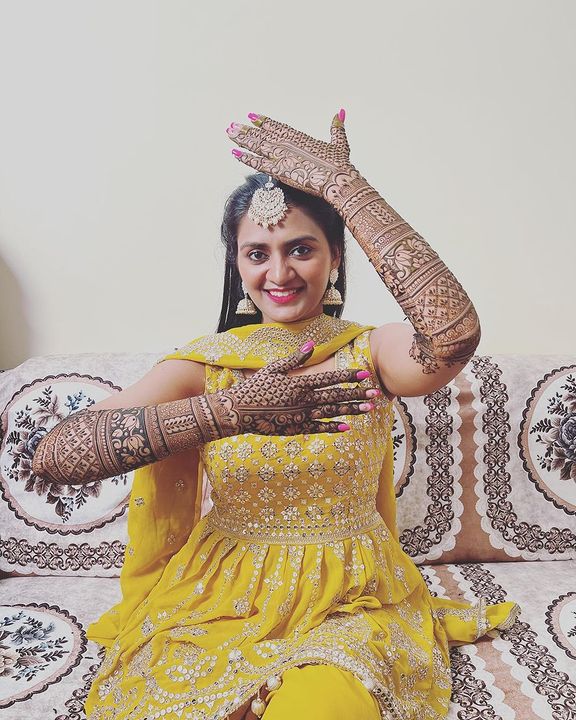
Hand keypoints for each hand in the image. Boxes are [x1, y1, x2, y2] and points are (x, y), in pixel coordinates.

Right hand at [207, 341, 378, 436]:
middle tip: (375, 393)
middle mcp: (304, 399)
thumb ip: (295, 358)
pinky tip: (347, 427)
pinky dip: (333, 427)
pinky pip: (318, 428)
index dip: (348, 376)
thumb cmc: (254, 387)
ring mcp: (301, 415)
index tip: (364, 374)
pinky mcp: (295, 428)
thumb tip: (312, 343)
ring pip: (331, 412)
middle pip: (336, 395)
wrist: (238, 412)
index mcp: (299, 383)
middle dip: (357, 394)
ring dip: (351, 410)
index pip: (330, 378)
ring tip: (368, 408)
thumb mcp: (273, 368)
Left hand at [226, 110, 361, 206]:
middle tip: (232, 125)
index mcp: (300, 137)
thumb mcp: (339, 143)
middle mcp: (288, 144)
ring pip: (257, 145)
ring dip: (243, 139)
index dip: (263, 122)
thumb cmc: (340, 165)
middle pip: (263, 134)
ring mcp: (282, 156)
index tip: (251, 117)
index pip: (277, 126)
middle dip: (247, 130)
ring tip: (230, 133)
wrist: (338, 179)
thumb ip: (336, 127)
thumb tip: (340, 113)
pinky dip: (246, 158)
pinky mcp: (279, 170)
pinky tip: (235, 152)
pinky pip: (258, 163)